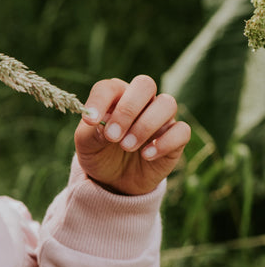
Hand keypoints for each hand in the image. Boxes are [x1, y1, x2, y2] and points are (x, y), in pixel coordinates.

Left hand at [75, 75, 190, 195]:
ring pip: (167, 103)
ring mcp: (161, 118)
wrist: (115, 181)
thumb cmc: (99, 154)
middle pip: (145, 84)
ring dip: (145, 125)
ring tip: (126, 146)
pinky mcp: (176, 137)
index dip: (99, 100)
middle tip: (112, 136)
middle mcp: (142, 102)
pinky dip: (164, 142)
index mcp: (115, 97)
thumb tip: (104, 123)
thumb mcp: (86, 146)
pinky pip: (182, 131)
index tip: (90, 121)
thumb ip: (90, 132)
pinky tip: (146, 156)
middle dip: (127, 110)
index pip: (109, 87)